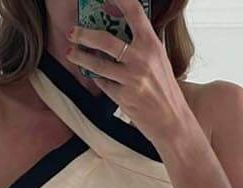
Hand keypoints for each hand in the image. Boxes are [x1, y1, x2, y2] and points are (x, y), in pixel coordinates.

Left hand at [66, 0, 193, 147]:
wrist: (171, 120)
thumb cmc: (164, 88)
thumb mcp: (158, 59)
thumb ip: (141, 43)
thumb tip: (118, 28)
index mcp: (152, 44)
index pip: (134, 11)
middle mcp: (142, 59)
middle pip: (105, 40)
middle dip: (84, 35)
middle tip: (72, 32)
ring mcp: (132, 79)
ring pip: (97, 64)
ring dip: (80, 57)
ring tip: (70, 53)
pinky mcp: (123, 97)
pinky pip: (103, 83)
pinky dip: (96, 78)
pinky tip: (92, 74)